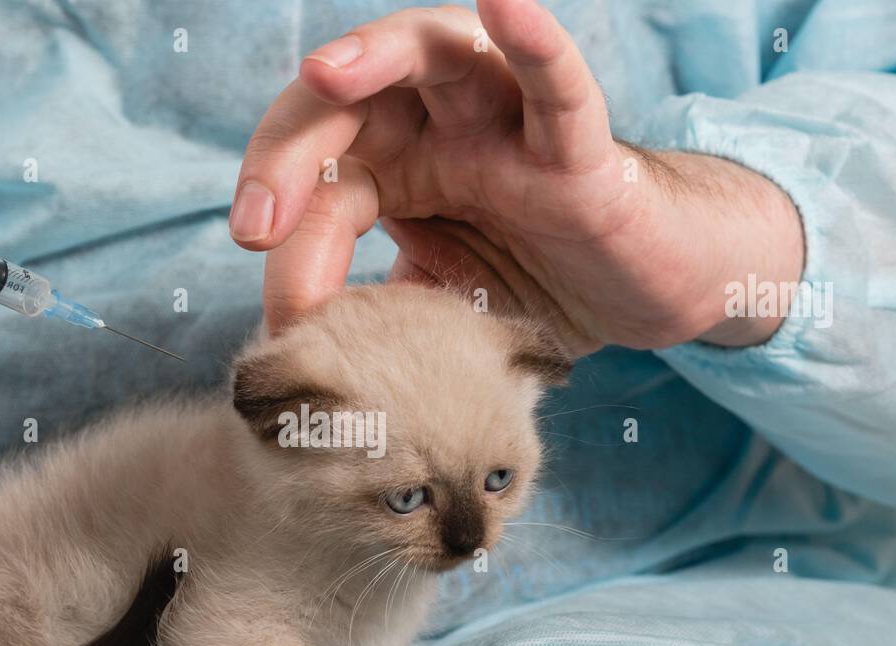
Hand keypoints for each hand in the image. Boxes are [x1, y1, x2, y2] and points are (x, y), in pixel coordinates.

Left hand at [231, 0, 803, 354]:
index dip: (282, 229)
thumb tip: (296, 349)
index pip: (318, 175)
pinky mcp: (581, 155)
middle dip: (288, 153)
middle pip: (350, 104)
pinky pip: (561, 91)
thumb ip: (372, 312)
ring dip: (376, 56)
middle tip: (254, 226)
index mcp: (400, 166)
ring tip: (326, 73)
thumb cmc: (535, 283)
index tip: (278, 312)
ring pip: (437, 58)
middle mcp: (444, 131)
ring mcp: (510, 132)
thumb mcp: (434, 307)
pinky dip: (537, 46)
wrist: (640, 295)